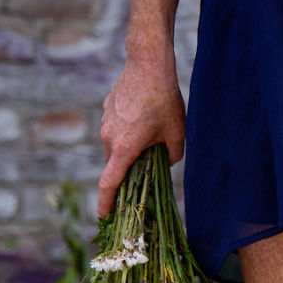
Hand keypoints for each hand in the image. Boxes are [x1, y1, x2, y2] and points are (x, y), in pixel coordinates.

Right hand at [98, 52, 184, 217]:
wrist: (148, 64)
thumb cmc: (165, 100)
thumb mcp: (177, 133)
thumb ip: (172, 156)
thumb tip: (165, 163)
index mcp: (124, 148)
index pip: (109, 184)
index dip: (106, 204)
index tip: (105, 218)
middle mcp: (108, 137)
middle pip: (115, 166)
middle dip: (127, 175)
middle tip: (146, 176)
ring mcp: (105, 123)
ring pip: (115, 147)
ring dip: (129, 152)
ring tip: (152, 141)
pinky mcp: (107, 110)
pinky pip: (116, 130)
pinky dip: (128, 134)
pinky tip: (146, 120)